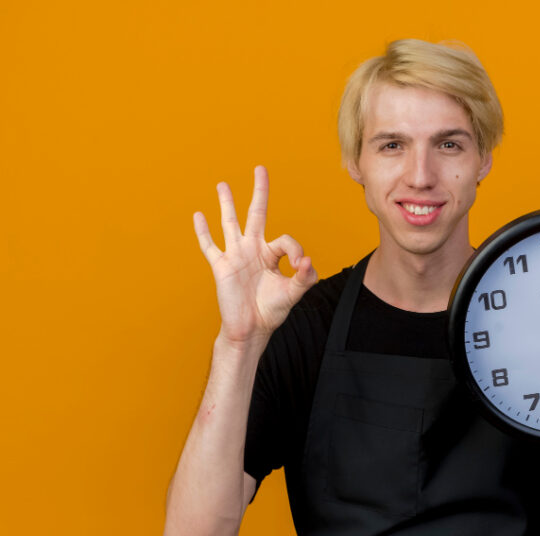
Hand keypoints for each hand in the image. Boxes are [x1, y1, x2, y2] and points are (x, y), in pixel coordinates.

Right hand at [194, 166, 317, 344]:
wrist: (250, 329)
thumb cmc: (271, 311)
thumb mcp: (293, 293)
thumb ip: (304, 277)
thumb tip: (308, 260)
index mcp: (272, 255)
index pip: (286, 241)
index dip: (296, 250)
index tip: (301, 265)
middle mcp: (253, 250)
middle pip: (257, 214)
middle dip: (260, 192)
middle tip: (260, 169)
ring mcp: (236, 256)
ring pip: (230, 223)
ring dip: (227, 204)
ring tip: (223, 185)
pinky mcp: (221, 266)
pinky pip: (210, 245)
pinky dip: (203, 232)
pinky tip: (198, 215)